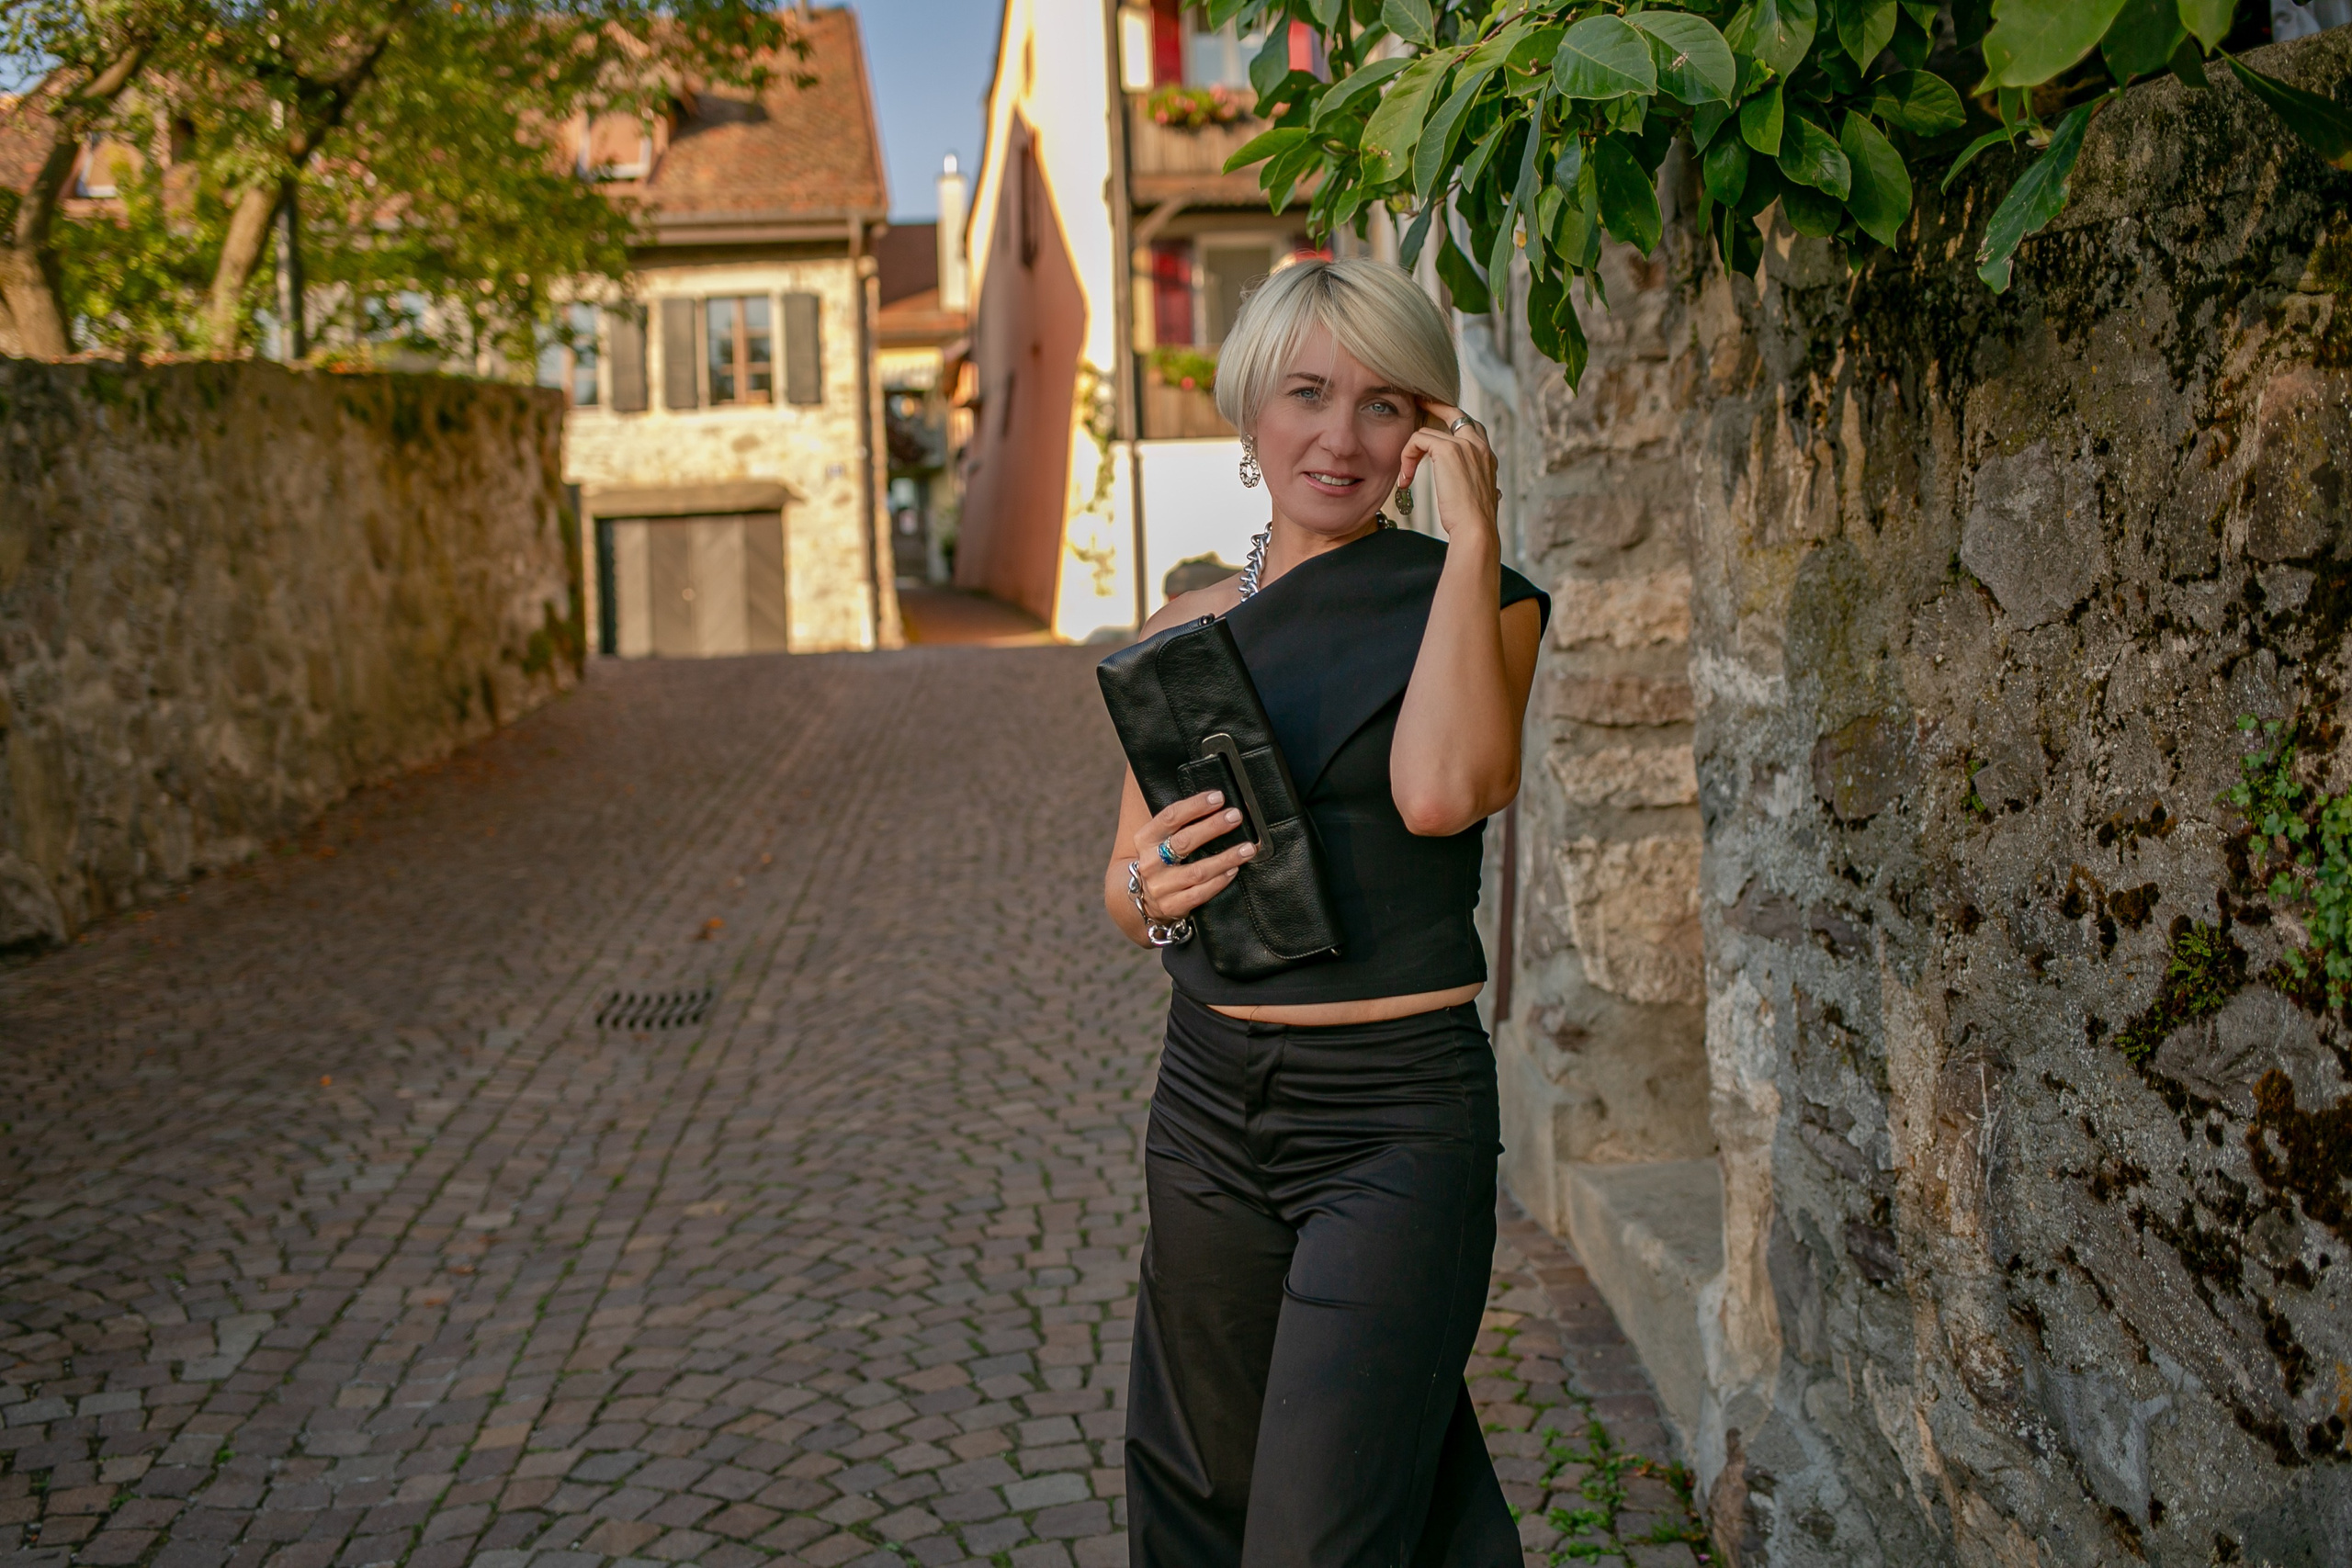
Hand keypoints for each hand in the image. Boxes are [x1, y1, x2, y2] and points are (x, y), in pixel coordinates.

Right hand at [1128, 789, 1255, 921]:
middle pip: (1184, 841)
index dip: (1195, 806)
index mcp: (1145, 839)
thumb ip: (1181, 824)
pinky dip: (1220, 881)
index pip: (1170, 817)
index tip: (1218, 797)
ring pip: (1197, 871)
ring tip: (1247, 848)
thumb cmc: (1161, 860)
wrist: (1143, 897)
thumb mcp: (1159, 839)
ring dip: (1226, 858)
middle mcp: (1150, 862)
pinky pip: (1200, 893)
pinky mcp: (1172, 905)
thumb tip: (1217, 804)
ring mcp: (1160, 887)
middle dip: (1213, 826)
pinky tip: (1234, 870)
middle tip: (1235, 816)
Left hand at [1397, 400, 1499, 544]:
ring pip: (1427, 432)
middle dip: (1434, 406)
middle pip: (1455, 412)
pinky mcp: (1448, 450)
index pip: (1470, 427)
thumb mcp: (1484, 499)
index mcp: (1487, 456)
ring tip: (1405, 475)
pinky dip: (1407, 457)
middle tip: (1417, 402)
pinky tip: (1405, 479)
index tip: (1433, 418)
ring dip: (1410, 453)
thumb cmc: (1475, 522)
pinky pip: (1418, 440)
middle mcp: (1479, 446)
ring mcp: (1465, 445)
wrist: (1476, 529)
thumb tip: (1496, 493)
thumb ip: (1484, 487)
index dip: (1450, 420)